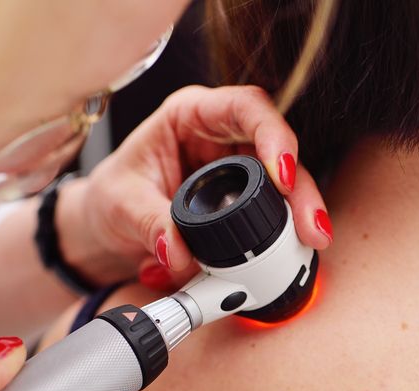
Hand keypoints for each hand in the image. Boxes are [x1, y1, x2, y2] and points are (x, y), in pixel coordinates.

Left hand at [57, 84, 333, 289]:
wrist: (107, 227)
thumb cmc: (111, 198)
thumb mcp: (120, 206)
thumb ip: (149, 225)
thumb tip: (178, 254)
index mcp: (190, 115)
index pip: (244, 107)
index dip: (272, 134)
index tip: (282, 174)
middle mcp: (221, 135)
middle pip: (276, 149)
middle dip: (299, 187)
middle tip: (309, 224)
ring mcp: (237, 168)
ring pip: (284, 182)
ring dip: (299, 213)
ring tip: (311, 242)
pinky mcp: (243, 200)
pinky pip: (273, 212)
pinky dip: (284, 234)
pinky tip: (295, 251)